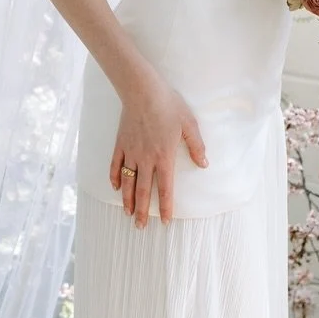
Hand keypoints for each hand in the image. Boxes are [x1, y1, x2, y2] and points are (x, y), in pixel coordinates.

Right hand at [110, 73, 208, 225]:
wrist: (142, 90)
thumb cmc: (168, 105)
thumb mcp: (189, 124)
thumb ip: (196, 146)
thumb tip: (203, 164)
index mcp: (164, 157)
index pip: (165, 188)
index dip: (165, 206)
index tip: (164, 221)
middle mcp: (146, 159)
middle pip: (142, 191)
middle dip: (142, 211)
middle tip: (140, 227)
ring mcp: (131, 152)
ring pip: (127, 182)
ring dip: (127, 200)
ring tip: (128, 213)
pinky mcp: (120, 143)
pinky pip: (116, 165)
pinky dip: (115, 177)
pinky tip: (115, 187)